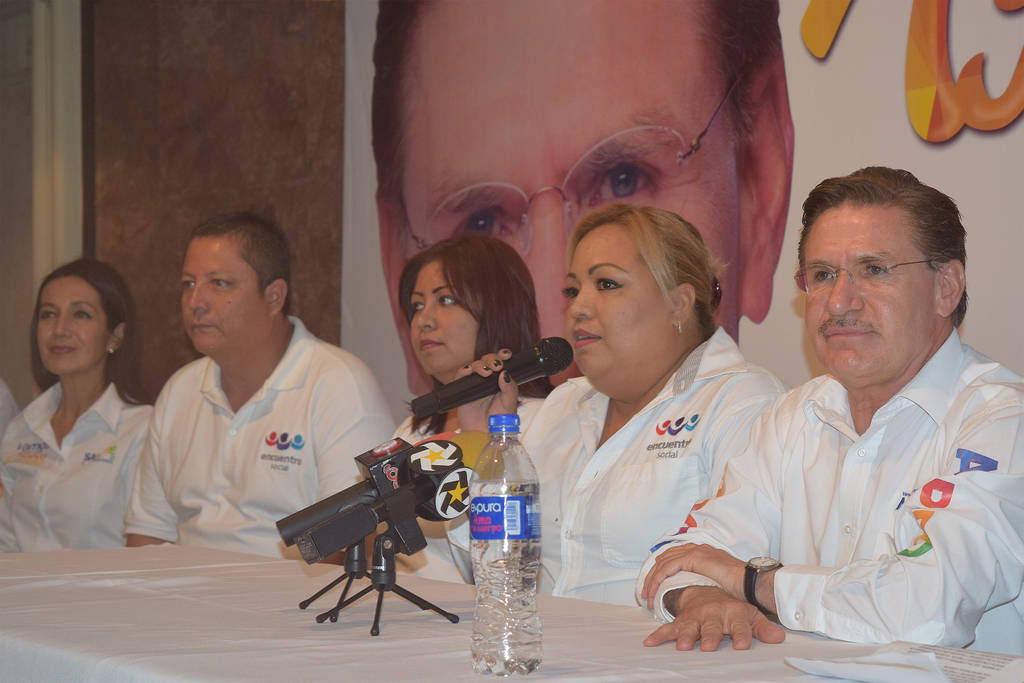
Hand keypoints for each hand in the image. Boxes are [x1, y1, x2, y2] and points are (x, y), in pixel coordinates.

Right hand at [453, 349, 516, 430]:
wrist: (487, 435)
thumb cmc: (500, 421)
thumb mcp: (510, 403)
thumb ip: (510, 388)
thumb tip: (505, 373)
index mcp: (500, 381)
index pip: (500, 363)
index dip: (502, 355)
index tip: (507, 355)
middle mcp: (487, 381)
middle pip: (486, 361)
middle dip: (491, 359)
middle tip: (496, 366)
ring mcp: (474, 385)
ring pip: (474, 366)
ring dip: (480, 365)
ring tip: (486, 372)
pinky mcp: (462, 391)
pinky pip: (460, 376)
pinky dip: (463, 371)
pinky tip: (469, 371)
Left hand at [641, 544, 746, 608]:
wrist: (750, 583)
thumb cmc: (739, 586)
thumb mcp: (716, 583)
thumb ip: (703, 581)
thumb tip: (693, 592)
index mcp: (701, 552)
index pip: (672, 558)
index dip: (660, 573)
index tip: (654, 588)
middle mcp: (696, 548)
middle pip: (664, 559)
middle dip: (652, 577)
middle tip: (646, 594)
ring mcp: (694, 551)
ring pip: (662, 563)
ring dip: (652, 581)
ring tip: (648, 597)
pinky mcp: (693, 558)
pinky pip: (666, 568)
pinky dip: (657, 580)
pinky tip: (653, 592)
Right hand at [643, 586, 784, 650]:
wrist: (712, 588)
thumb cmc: (732, 608)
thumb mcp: (751, 616)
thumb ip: (763, 628)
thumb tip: (779, 638)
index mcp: (732, 611)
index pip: (740, 624)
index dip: (742, 634)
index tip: (742, 646)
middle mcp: (712, 612)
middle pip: (711, 624)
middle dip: (710, 635)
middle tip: (709, 647)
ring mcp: (695, 614)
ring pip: (689, 624)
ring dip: (685, 634)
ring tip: (683, 646)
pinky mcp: (682, 619)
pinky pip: (669, 626)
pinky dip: (659, 634)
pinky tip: (650, 642)